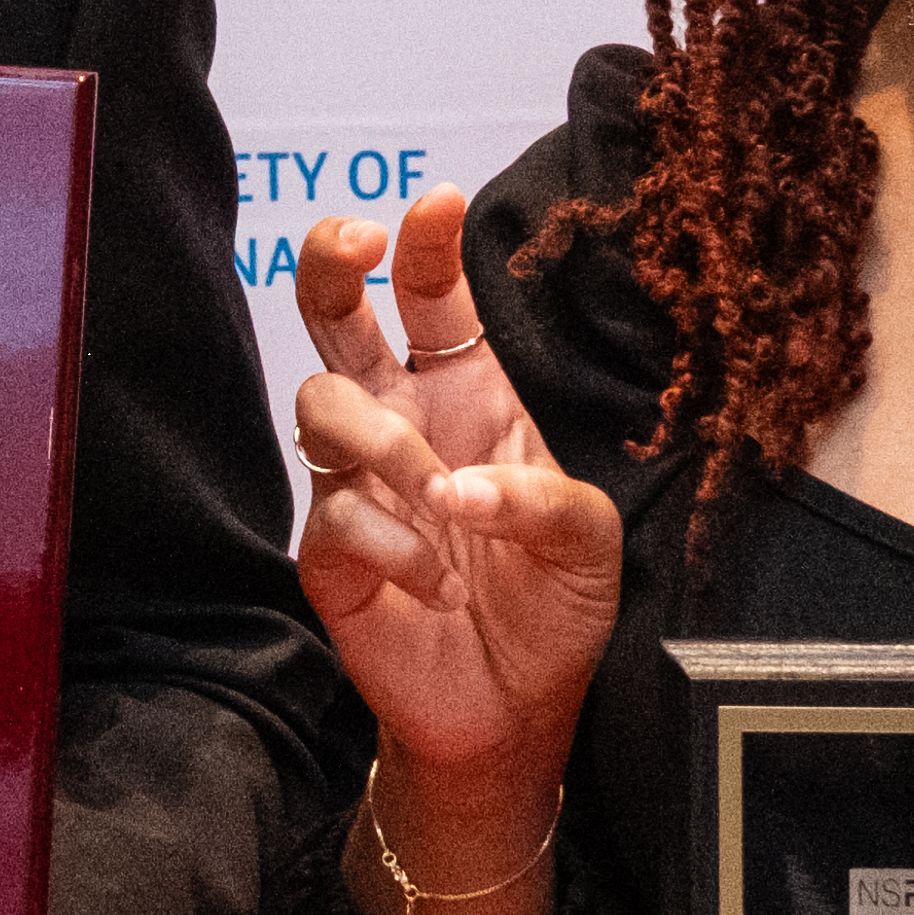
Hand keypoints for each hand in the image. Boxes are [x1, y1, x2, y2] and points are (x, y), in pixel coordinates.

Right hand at [287, 188, 619, 914]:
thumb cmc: (555, 609)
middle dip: (333, 262)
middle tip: (356, 244)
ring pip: (322, 402)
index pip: (433, 296)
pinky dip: (389, 542)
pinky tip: (431, 580)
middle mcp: (404, 422)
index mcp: (470, 394)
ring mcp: (358, 483)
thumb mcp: (590, 542)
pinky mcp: (329, 551)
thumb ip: (544, 497)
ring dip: (385, 440)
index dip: (426, 245)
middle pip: (336, 315)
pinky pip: (334, 513)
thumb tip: (461, 485)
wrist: (514, 710)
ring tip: (439, 497)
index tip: (437, 204)